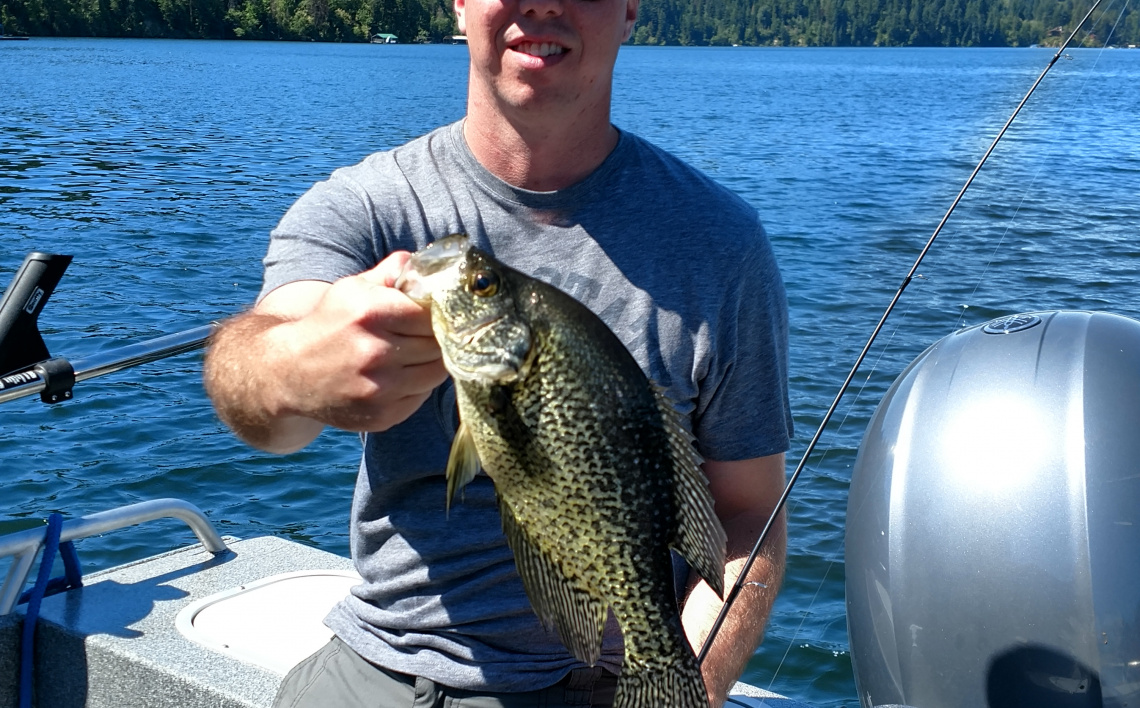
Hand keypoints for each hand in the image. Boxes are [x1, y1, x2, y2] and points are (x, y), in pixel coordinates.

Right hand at [205, 251, 450, 452]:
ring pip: (435, 372)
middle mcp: (374, 352)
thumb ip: (390, 271)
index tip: (433, 312)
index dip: (436, 311)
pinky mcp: (382, 415)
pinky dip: (418, 386)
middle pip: (436, 343)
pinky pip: (421, 396)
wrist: (289, 373)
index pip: (431, 312)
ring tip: (413, 354)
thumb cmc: (329, 325)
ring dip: (431, 362)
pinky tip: (400, 375)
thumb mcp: (352, 289)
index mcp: (370, 313)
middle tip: (424, 334)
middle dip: (435, 336)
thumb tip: (422, 261)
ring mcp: (379, 388)